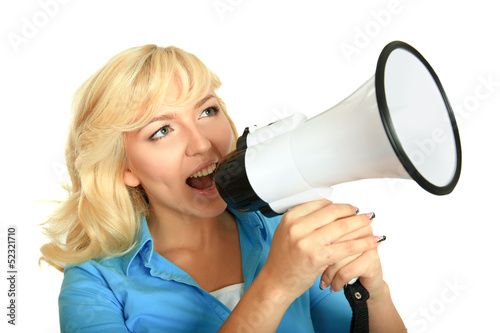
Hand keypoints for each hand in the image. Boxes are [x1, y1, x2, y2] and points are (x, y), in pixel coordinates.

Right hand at [260, 200, 379, 301]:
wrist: (276, 282)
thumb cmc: (283, 260)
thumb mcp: (286, 232)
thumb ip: (303, 221)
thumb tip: (328, 209)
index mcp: (290, 218)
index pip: (320, 203)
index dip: (337, 205)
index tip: (346, 208)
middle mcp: (298, 228)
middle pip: (333, 212)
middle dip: (351, 211)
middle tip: (361, 213)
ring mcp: (308, 242)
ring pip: (342, 227)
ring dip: (359, 224)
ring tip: (369, 223)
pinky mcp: (318, 257)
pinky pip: (346, 247)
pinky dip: (361, 243)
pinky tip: (370, 242)